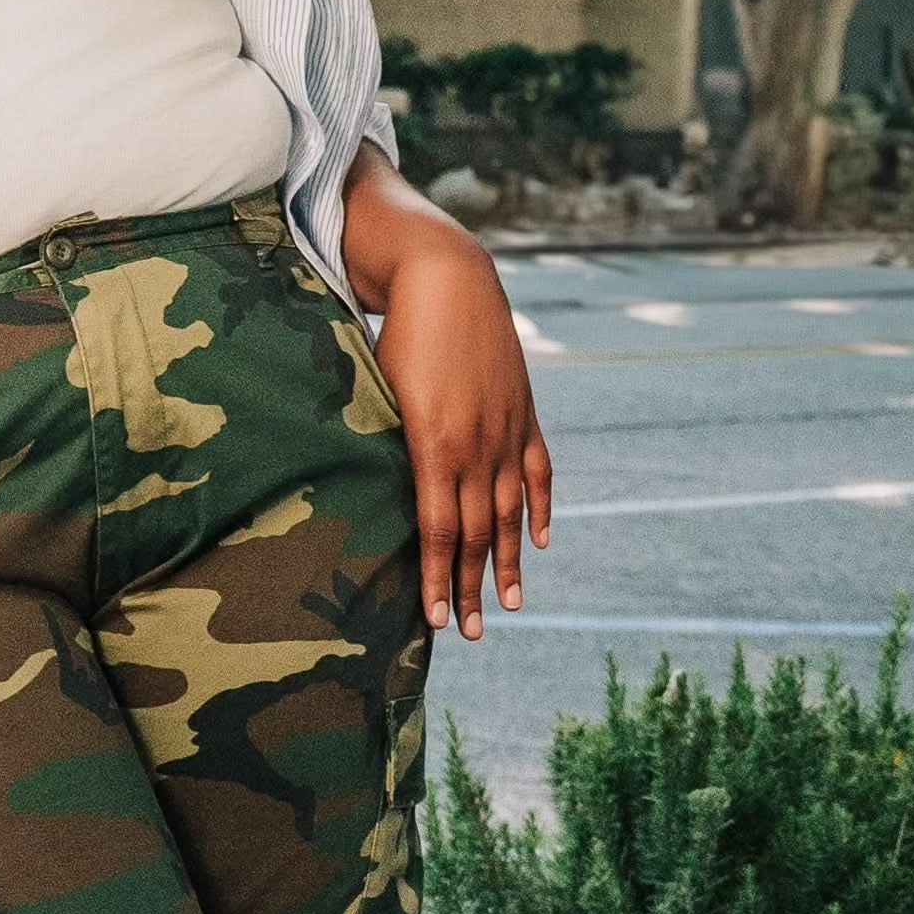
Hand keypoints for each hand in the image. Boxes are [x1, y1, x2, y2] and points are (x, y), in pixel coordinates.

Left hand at [345, 168, 553, 639]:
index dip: (439, 578)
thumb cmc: (396, 335)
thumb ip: (384, 446)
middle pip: (478, 533)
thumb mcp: (379, 393)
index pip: (439, 530)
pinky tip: (539, 541)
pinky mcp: (523, 414)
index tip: (438, 621)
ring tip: (512, 605)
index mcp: (434, 445)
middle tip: (471, 633)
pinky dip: (541, 509)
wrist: (447, 279)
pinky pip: (539, 472)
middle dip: (473, 588)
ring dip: (511, 562)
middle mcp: (476, 446)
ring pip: (512, 512)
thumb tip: (373, 496)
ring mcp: (506, 432)